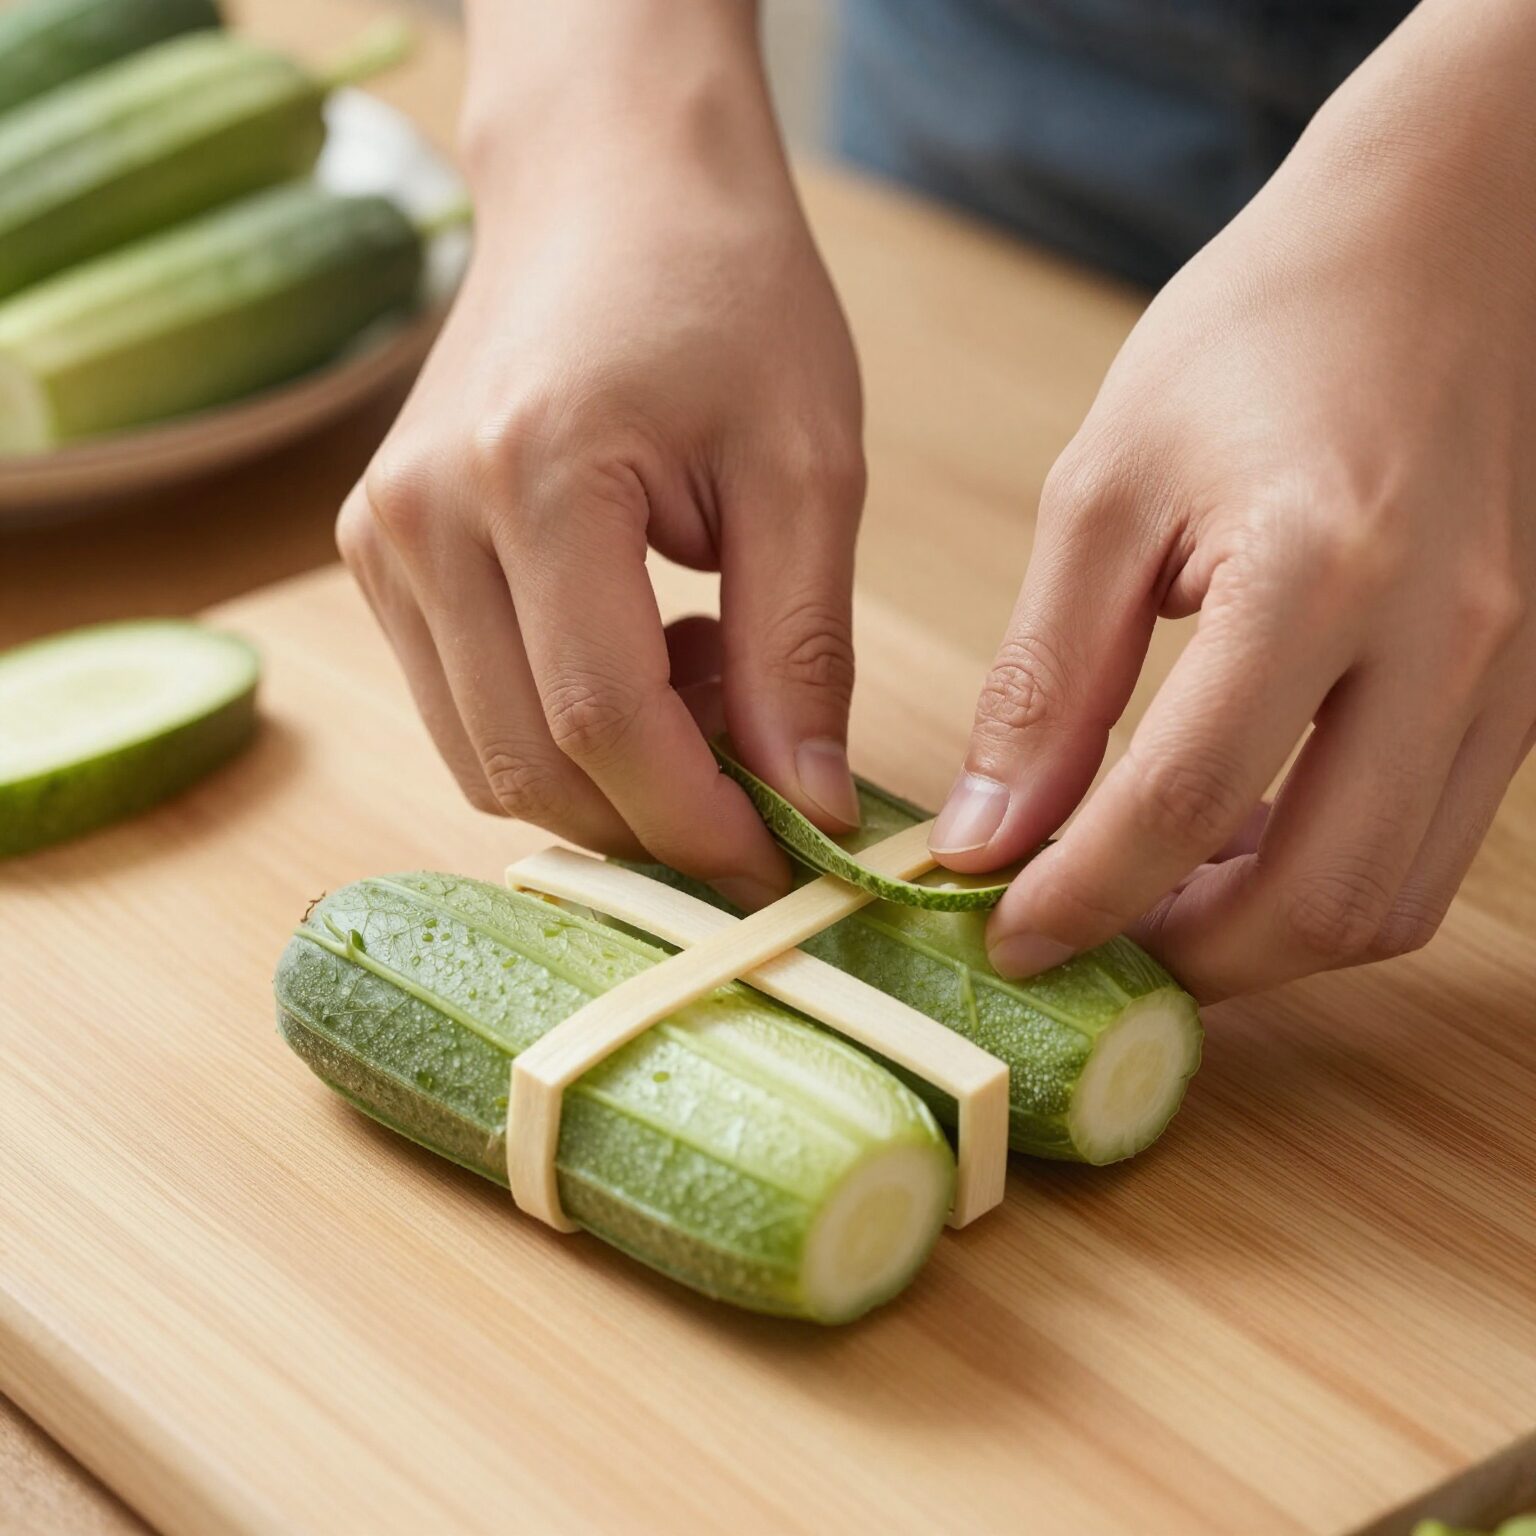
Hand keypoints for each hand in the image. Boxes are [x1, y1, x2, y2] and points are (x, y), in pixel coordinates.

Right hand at [338, 1, 865, 908]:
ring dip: (609, 778)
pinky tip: (646, 655)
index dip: (697, 824)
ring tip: (712, 684)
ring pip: (487, 757)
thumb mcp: (806, 466)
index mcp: (534, 477)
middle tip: (766, 781)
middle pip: (529, 764)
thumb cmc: (726, 297)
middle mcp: (423, 519)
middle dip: (656, 820)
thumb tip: (808, 809)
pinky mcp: (380, 554)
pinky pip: (466, 708)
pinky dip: (561, 731)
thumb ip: (801, 650)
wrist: (611, 191)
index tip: (782, 867)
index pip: (601, 724)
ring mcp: (382, 539)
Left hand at [932, 0, 1535, 999]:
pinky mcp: (1524, 685)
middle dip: (1184, 959)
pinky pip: (1429, 843)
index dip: (1081, 896)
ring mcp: (1510, 673)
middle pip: (1321, 899)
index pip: (1186, 801)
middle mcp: (1448, 641)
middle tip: (1080, 945)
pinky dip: (1323, 881)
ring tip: (1147, 905)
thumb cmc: (1254, 344)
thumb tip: (988, 835)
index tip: (1001, 936)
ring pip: (1391, 900)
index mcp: (1320, 570)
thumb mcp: (1103, 495)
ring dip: (1258, 938)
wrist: (1439, 246)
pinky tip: (1233, 844)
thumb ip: (1045, 681)